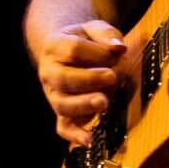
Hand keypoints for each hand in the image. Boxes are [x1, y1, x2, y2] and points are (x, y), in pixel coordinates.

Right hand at [37, 19, 129, 143]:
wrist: (65, 50)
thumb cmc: (84, 40)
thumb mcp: (93, 28)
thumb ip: (107, 34)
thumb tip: (119, 47)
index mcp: (55, 46)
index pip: (73, 49)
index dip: (96, 52)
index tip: (118, 53)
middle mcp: (49, 72)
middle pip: (63, 78)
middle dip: (88, 79)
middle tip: (111, 77)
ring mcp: (54, 95)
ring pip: (62, 104)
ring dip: (83, 105)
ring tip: (103, 102)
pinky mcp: (62, 113)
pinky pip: (63, 127)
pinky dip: (74, 135)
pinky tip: (89, 139)